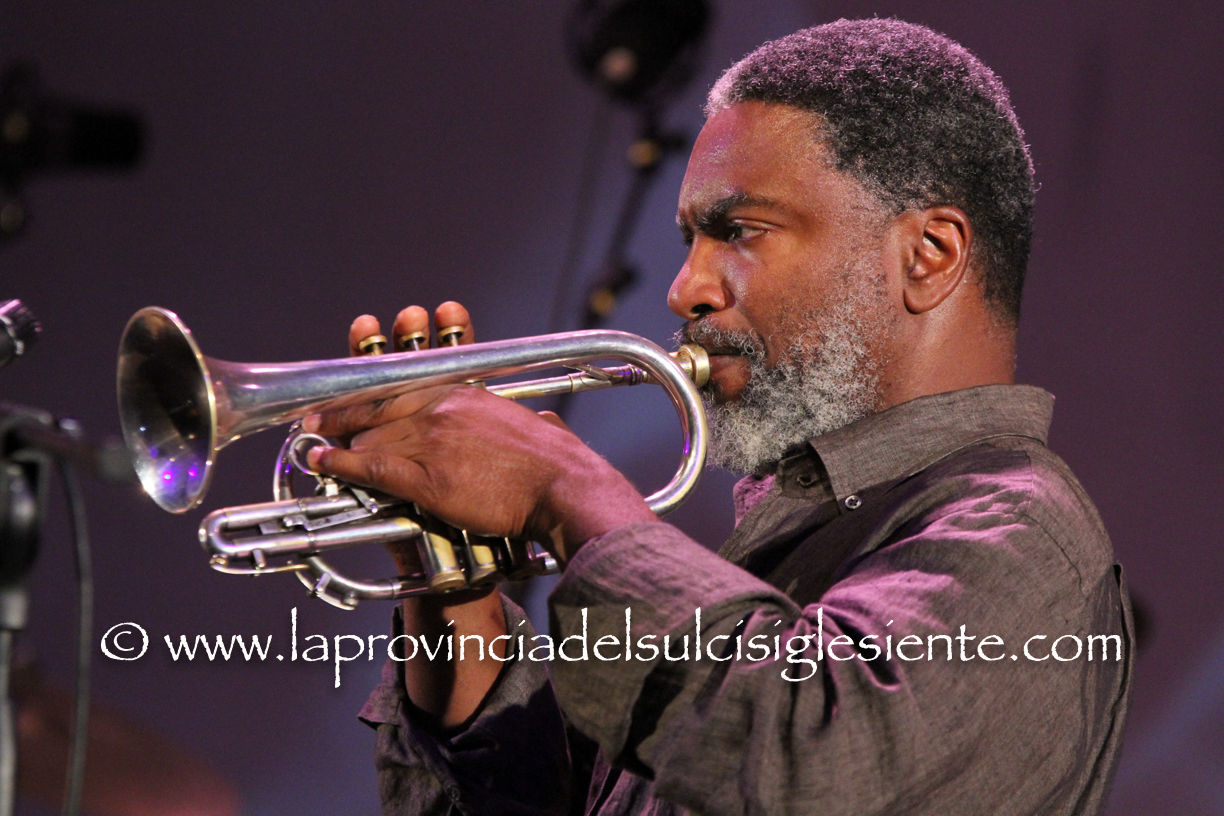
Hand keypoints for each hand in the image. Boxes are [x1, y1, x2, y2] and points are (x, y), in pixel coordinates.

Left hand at [305, 303, 655, 561]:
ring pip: (372, 436)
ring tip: (315, 441)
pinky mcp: (427, 479)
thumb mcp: (542, 429)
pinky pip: (374, 468)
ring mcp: (433, 442)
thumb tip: (547, 425)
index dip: (373, 389)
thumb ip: (534, 424)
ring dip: (339, 439)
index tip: (353, 392)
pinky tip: (323, 463)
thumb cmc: (558, 464)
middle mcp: (444, 410)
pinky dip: (342, 465)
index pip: (407, 384)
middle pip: (380, 405)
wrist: (563, 487)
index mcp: (468, 394)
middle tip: (316, 415)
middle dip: (343, 410)